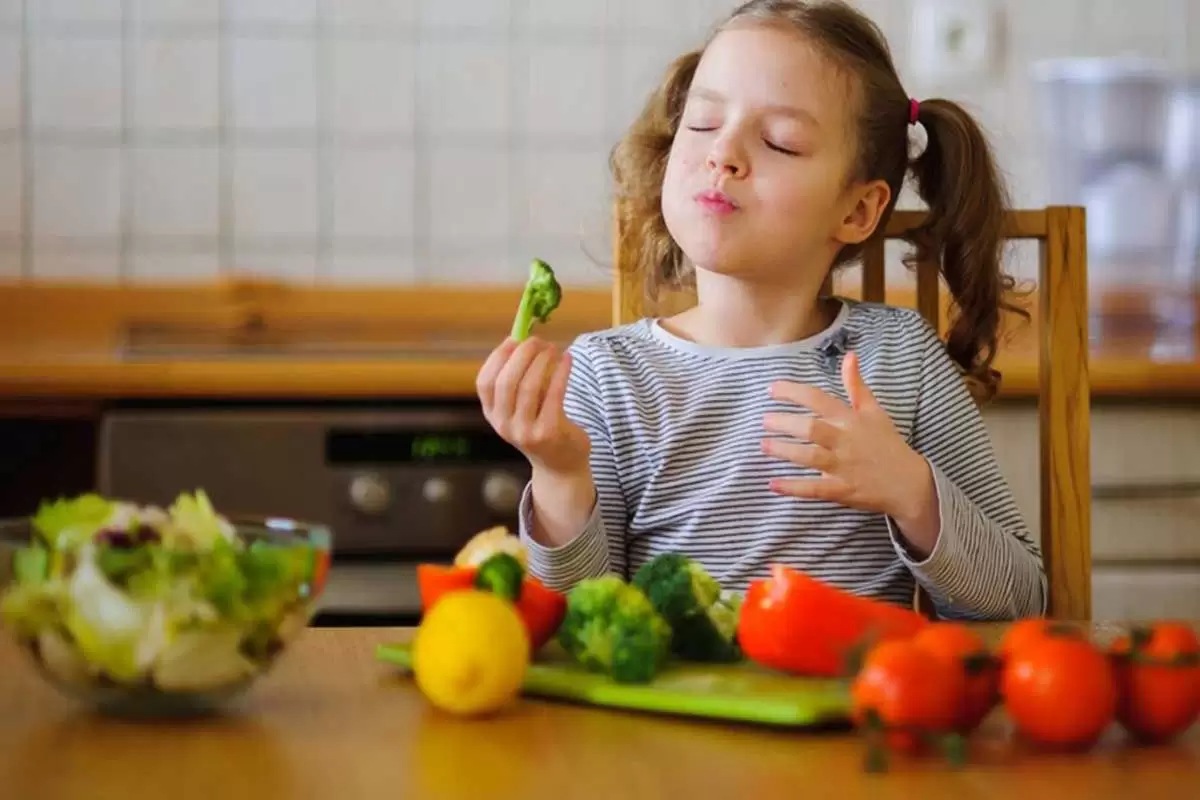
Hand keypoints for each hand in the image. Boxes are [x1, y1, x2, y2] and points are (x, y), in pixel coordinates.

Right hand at [476, 336, 590, 476]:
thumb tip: (521, 339)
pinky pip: (554, 394)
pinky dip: (561, 372)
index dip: (498, 357)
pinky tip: (568, 359)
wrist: (560, 465)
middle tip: (538, 340)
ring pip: (530, 386)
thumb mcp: (520, 408)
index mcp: (492, 415)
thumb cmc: (541, 426)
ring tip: (554, 348)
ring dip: (543, 361)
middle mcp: (503, 425)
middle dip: (523, 354)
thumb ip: (518, 380)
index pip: (485, 382)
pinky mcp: (548, 433)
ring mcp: (524, 431)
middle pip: (507, 381)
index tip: (514, 339)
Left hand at [761, 351, 940, 552]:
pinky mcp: (842, 490)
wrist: (909, 482)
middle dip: (785, 422)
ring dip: (784, 450)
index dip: (794, 392)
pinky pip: (814, 489)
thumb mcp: (874, 411)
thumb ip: (856, 385)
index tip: (771, 389)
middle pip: (811, 428)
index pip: (819, 400)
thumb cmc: (887, 444)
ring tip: (763, 445)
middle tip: (764, 420)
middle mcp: (845, 441)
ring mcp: (844, 467)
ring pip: (810, 457)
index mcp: (851, 419)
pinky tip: (772, 484)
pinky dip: (793, 487)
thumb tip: (849, 355)